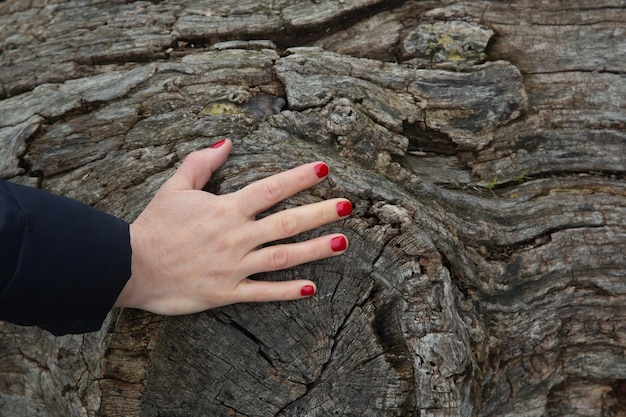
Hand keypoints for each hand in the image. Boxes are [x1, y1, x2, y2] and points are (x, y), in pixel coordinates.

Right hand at [114, 139, 350, 314]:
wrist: (129, 266)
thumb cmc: (153, 225)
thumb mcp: (174, 188)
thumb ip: (201, 164)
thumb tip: (225, 143)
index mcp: (226, 209)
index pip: (271, 189)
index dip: (299, 178)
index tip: (324, 169)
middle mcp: (236, 237)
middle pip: (287, 223)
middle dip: (320, 213)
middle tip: (348, 206)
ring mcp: (234, 266)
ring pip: (283, 257)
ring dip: (316, 250)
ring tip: (343, 242)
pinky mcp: (227, 291)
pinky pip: (263, 292)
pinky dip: (288, 291)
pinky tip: (312, 287)